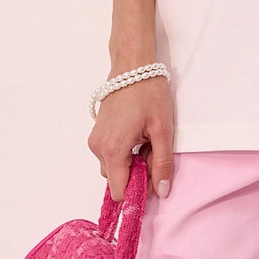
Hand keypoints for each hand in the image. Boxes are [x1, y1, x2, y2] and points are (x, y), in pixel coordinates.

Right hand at [89, 74, 174, 203]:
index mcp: (113, 150)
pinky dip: (124, 153)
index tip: (154, 179)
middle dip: (137, 175)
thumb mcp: (163, 130)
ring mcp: (95, 140)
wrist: (132, 66)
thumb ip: (162, 164)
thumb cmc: (148, 93)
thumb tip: (161, 192)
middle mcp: (98, 148)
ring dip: (131, 164)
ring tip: (146, 141)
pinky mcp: (96, 133)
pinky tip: (137, 135)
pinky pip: (110, 155)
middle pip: (117, 181)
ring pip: (114, 168)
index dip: (138, 192)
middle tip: (153, 152)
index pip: (120, 192)